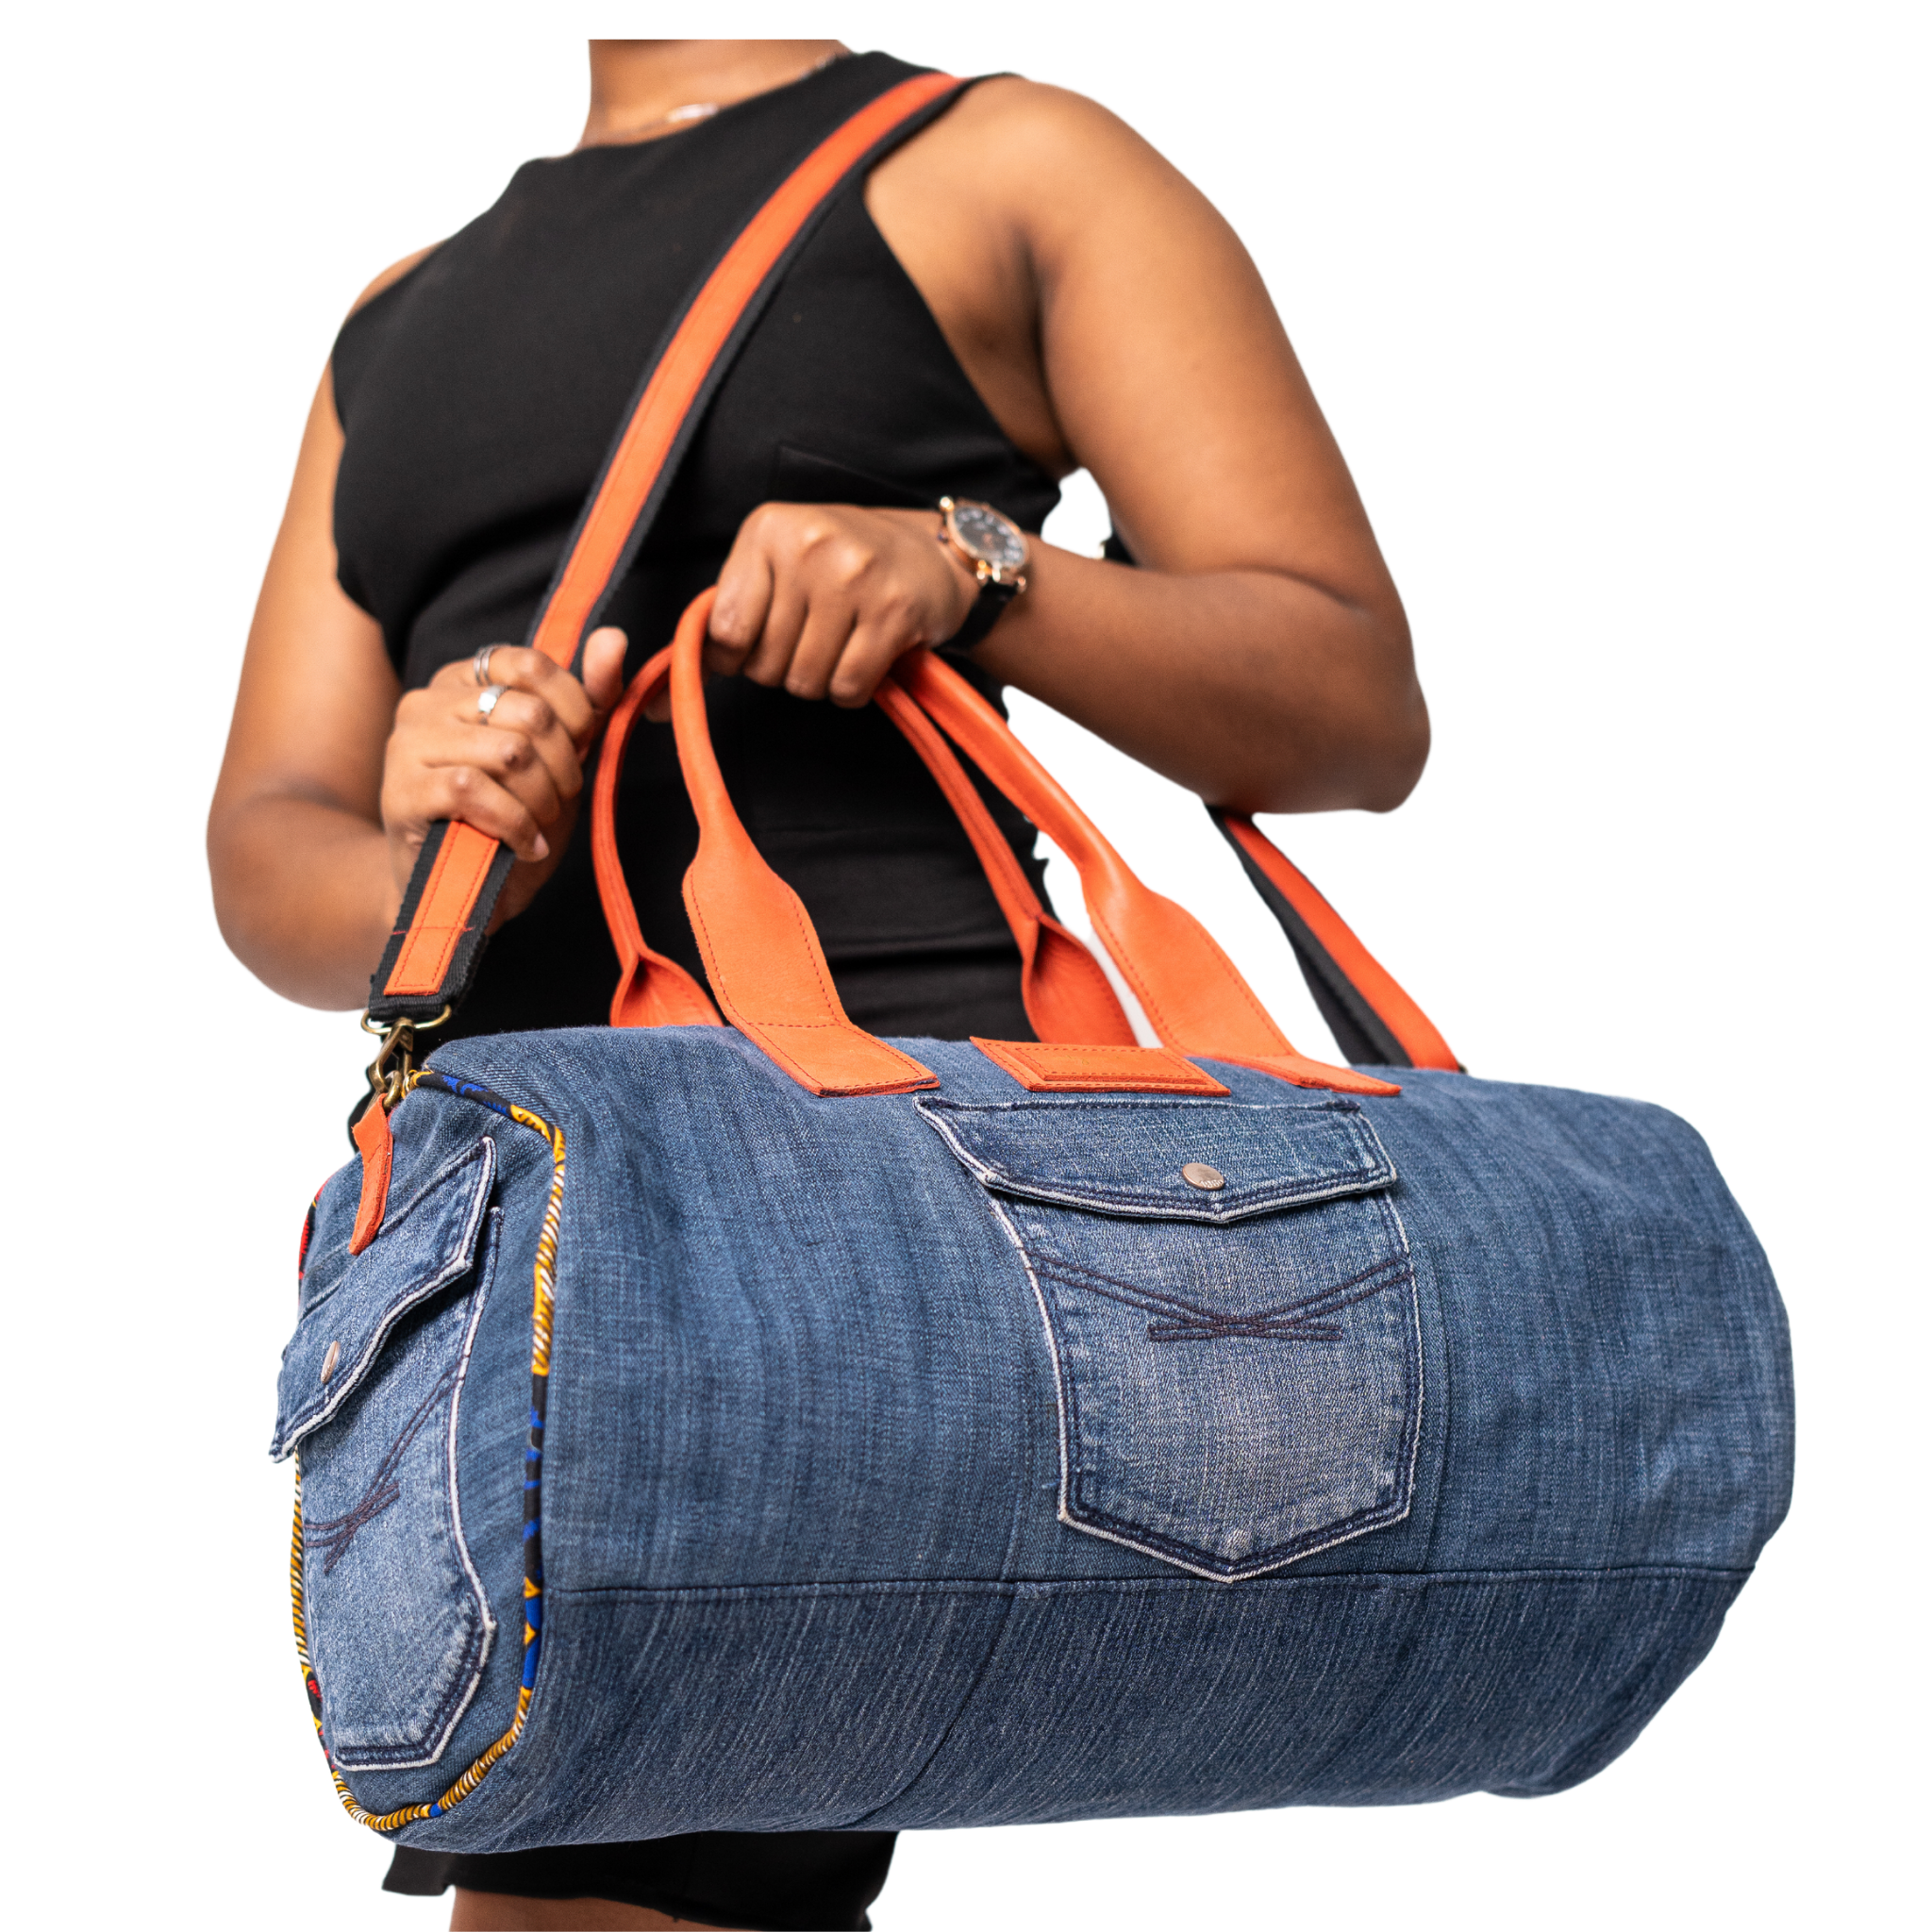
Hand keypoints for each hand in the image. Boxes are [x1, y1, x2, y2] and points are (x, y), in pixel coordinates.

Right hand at [380, 628, 628, 923]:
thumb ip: (589, 698)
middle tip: (557, 801)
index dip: (573, 713)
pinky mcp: (400, 792)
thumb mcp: (559, 757)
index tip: (576, 753)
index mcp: (461, 682)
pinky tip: (524, 846)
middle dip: (563, 768)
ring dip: (542, 801)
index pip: (531, 665)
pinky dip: (517, 825)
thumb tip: (615, 638)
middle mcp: (425, 702)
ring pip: (509, 751)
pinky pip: (476, 790)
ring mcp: (406, 745)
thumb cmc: (508, 820)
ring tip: (539, 824)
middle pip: (529, 713)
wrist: (456, 895)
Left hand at [700, 503, 981, 708]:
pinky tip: (866, 655)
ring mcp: (853, 577)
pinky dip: (853, 689)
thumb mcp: (778, 566)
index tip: (759, 646)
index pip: (725, 630)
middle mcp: (808, 546)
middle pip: (766, 664)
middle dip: (785, 668)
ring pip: (805, 682)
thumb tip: (656, 702)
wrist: (934, 554)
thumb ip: (726, 618)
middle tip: (815, 637)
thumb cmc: (842, 566)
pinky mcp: (893, 612)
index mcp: (767, 530)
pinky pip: (848, 687)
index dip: (739, 656)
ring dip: (820, 680)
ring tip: (841, 644)